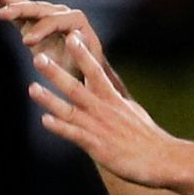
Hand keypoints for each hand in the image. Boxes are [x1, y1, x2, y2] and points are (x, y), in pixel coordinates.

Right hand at [0, 0, 114, 88]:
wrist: (83, 72)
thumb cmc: (86, 70)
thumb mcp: (86, 63)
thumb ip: (82, 49)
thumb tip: (73, 34)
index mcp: (76, 21)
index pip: (57, 21)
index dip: (43, 29)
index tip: (27, 42)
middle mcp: (62, 14)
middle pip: (39, 8)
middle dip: (21, 10)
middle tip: (3, 14)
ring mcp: (46, 16)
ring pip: (24, 5)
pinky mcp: (32, 23)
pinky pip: (16, 12)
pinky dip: (2, 3)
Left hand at [29, 34, 179, 188]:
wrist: (161, 158)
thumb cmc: (147, 137)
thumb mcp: (132, 110)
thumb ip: (116, 98)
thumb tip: (108, 85)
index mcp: (114, 99)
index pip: (96, 71)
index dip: (83, 54)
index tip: (72, 36)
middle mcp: (104, 109)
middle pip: (76, 87)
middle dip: (56, 73)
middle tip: (39, 58)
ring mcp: (99, 127)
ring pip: (69, 110)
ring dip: (50, 99)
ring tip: (32, 88)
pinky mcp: (97, 145)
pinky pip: (74, 134)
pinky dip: (60, 127)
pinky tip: (45, 121)